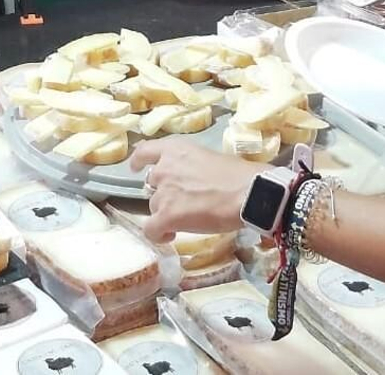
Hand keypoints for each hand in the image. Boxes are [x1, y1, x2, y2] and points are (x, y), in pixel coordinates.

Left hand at [130, 138, 261, 242]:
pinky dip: (159, 234)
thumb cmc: (238, 176)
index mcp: (175, 149)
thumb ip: (190, 166)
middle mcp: (163, 168)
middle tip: (182, 203)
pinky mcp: (166, 215)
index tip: (136, 167)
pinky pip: (151, 229)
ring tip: (187, 220)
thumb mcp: (208, 158)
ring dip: (166, 213)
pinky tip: (171, 235)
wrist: (248, 193)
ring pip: (154, 207)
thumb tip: (189, 180)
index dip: (138, 160)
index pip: (145, 151)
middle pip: (152, 185)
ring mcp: (163, 192)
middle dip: (164, 194)